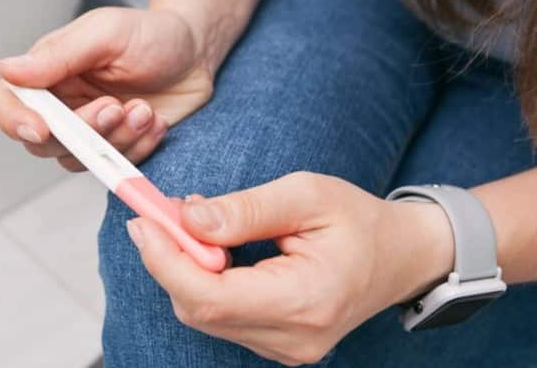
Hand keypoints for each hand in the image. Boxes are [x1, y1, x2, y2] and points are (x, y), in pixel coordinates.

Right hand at [0, 7, 213, 170]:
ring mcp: (90, 131)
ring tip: (144, 109)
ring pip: (80, 159)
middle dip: (83, 132)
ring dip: (117, 140)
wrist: (195, 54)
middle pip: (44, 141)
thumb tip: (8, 69)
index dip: (14, 121)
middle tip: (115, 108)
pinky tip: (155, 121)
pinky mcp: (118, 148)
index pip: (8, 102)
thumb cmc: (151, 35)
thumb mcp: (106, 33)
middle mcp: (63, 105)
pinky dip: (138, 147)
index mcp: (49, 73)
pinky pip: (115, 166)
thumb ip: (59, 54)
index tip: (41, 129)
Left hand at [126, 172, 453, 365]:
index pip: (210, 296)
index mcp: (306, 300)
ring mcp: (285, 348)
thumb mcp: (306, 195)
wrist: (401, 256)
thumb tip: (187, 219)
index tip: (143, 221)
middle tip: (157, 214)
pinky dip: (203, 282)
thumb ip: (245, 209)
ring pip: (204, 314)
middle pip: (199, 308)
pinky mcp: (277, 344)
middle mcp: (293, 337)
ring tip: (186, 225)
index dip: (166, 260)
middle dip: (168, 259)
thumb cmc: (360, 222)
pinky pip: (221, 317)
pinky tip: (208, 251)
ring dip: (183, 269)